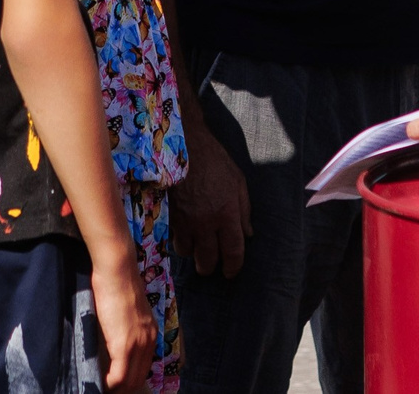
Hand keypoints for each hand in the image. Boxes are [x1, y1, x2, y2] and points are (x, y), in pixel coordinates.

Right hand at [88, 246, 157, 391]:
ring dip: (115, 388)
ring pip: (129, 381)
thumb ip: (126, 328)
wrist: (117, 271)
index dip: (128, 379)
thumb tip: (113, 340)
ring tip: (100, 386)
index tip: (114, 382)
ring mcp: (138, 344)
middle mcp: (149, 342)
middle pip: (138, 378)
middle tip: (106, 387)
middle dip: (122, 387)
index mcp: (150, 334)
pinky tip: (99, 383)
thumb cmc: (117, 284)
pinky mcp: (124, 345)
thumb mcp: (127, 311)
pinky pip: (118, 376)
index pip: (143, 367)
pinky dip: (108, 384)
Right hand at [170, 122, 250, 278]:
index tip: (231, 272)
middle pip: (208, 260)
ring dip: (194, 254)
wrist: (185, 147)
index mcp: (228, 213)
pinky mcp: (170, 216)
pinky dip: (181, 242)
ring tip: (197, 247)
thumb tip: (248, 235)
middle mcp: (207, 222)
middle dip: (210, 267)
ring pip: (188, 253)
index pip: (233, 251)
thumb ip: (244, 211)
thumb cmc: (215, 162)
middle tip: (212, 266)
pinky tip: (185, 236)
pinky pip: (175, 240)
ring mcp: (186, 221)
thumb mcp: (238, 182)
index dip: (233, 267)